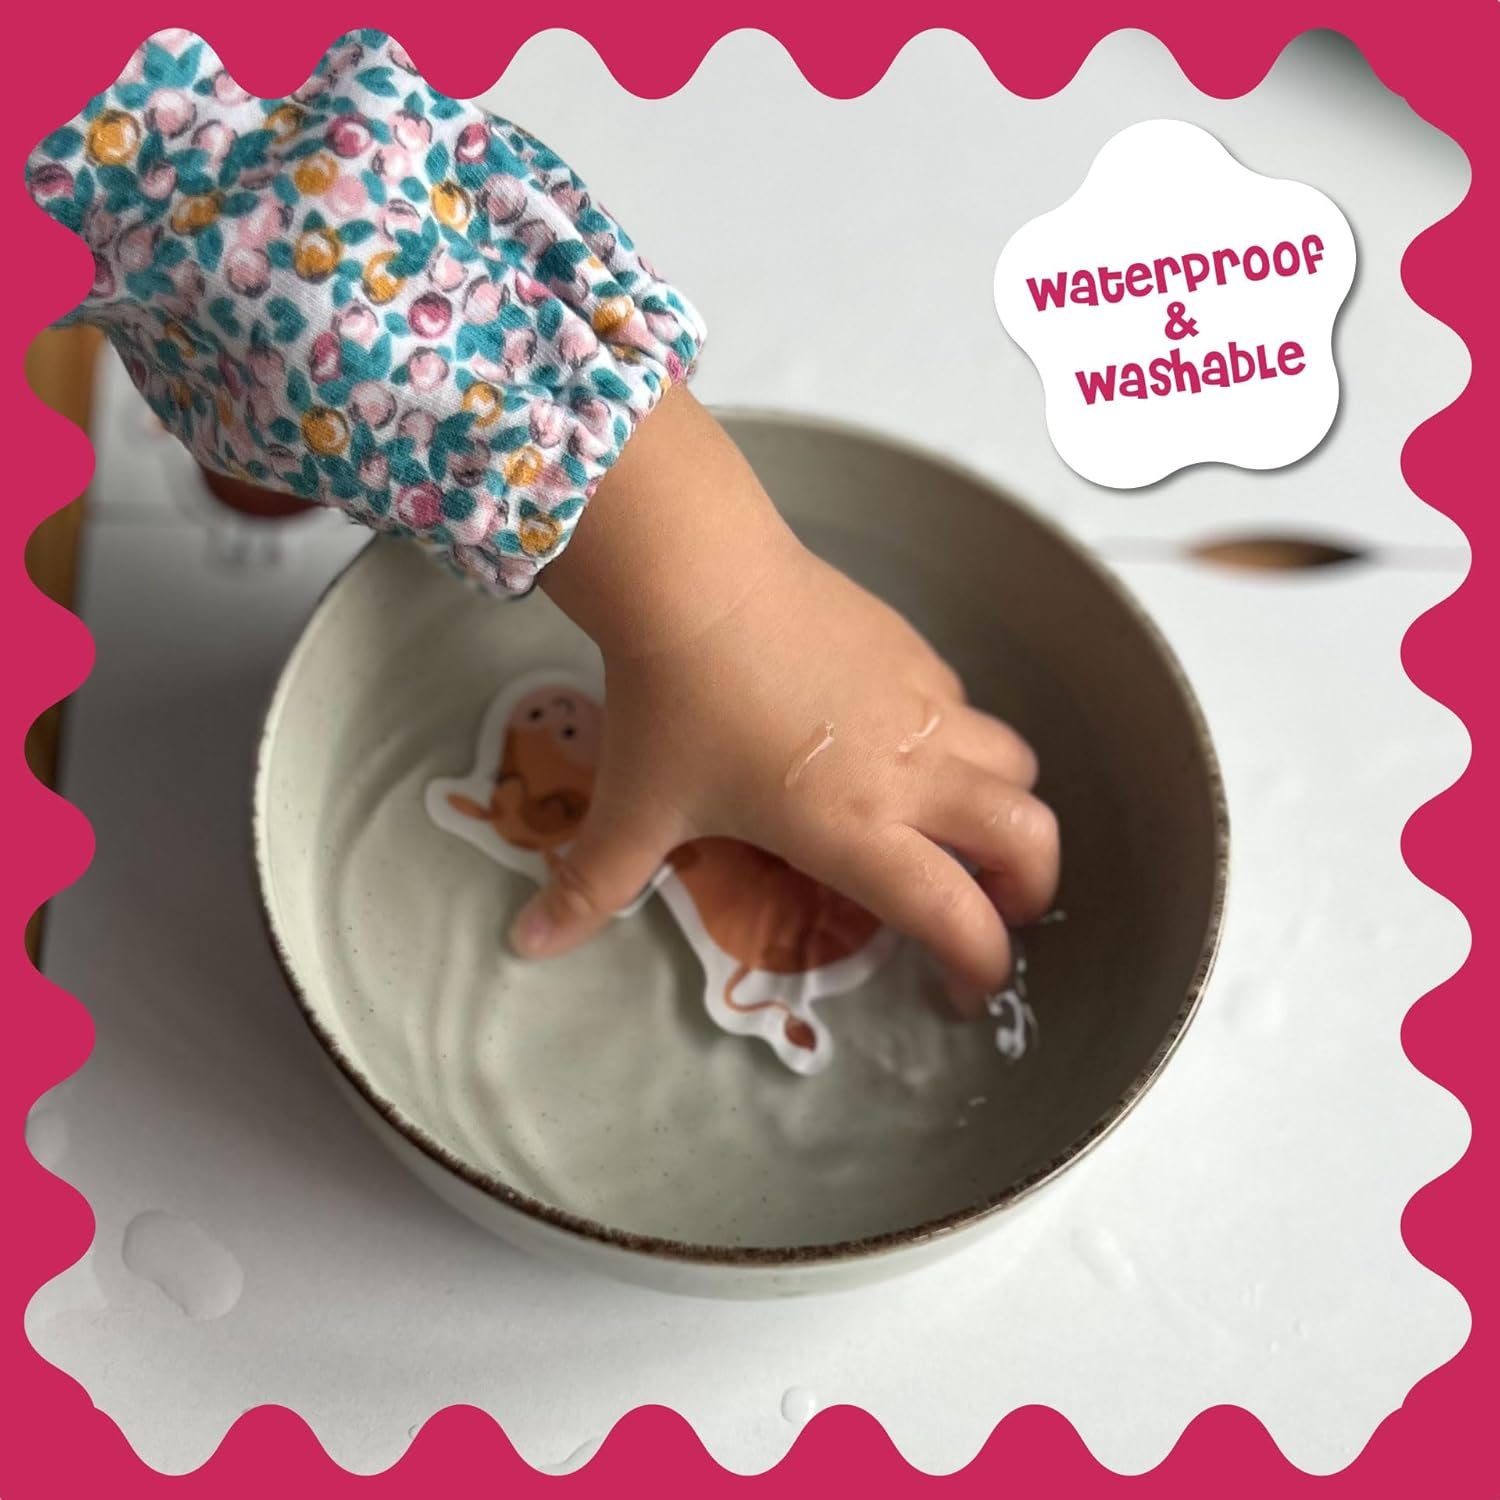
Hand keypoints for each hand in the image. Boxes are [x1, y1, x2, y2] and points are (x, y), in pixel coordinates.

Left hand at [513, 387, 1059, 1014]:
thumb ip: (590, 888)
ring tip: (959, 827)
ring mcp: (926, 703)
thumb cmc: (672, 703)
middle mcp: (913, 771)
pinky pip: (969, 708)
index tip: (962, 988)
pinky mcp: (916, 650)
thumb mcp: (635, 807)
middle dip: (1029, 888)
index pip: (960, 918)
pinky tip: (902, 745)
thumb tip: (526, 945)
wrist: (698, 576)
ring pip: (1016, 766)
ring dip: (1004, 808)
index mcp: (858, 830)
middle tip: (992, 907)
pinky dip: (963, 742)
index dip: (979, 966)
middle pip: (1032, 839)